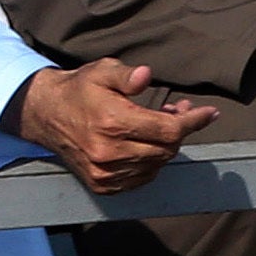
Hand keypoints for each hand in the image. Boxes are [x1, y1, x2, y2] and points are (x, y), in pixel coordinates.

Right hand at [13, 59, 214, 196]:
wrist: (45, 115)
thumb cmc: (78, 90)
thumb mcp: (101, 71)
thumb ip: (126, 75)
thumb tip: (146, 76)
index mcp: (113, 122)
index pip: (169, 130)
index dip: (193, 122)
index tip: (210, 113)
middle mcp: (109, 152)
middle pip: (167, 149)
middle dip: (180, 130)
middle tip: (178, 110)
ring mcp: (105, 172)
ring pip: (156, 165)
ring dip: (165, 146)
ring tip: (160, 125)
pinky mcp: (102, 184)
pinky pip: (141, 178)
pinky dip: (151, 163)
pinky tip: (146, 144)